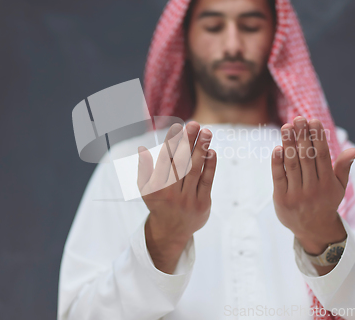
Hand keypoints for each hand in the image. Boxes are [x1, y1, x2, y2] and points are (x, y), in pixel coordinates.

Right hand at [137, 121, 216, 272]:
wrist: (171, 231)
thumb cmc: (159, 203)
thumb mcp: (145, 189)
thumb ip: (144, 169)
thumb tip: (142, 149)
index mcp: (157, 186)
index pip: (165, 159)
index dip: (171, 142)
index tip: (177, 126)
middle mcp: (172, 192)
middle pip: (182, 162)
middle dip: (188, 141)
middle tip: (195, 124)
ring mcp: (188, 198)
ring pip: (195, 169)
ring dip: (201, 149)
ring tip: (207, 132)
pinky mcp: (202, 203)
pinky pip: (207, 181)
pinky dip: (210, 165)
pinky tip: (212, 151)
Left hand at [271, 117, 354, 255]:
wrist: (312, 229)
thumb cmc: (325, 201)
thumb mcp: (338, 187)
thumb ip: (343, 167)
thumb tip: (353, 150)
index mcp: (328, 183)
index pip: (322, 155)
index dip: (317, 137)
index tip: (313, 121)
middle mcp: (313, 188)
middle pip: (306, 157)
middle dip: (302, 136)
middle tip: (298, 118)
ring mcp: (296, 193)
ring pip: (292, 164)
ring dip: (288, 144)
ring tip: (286, 126)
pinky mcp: (282, 198)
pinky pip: (279, 177)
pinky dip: (277, 162)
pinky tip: (277, 148)